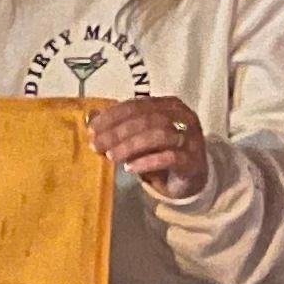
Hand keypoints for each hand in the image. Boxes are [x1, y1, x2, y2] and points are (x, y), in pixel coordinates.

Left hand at [85, 94, 211, 201]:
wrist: (192, 179)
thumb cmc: (162, 152)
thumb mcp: (141, 137)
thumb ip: (121, 126)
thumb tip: (91, 118)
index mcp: (170, 105)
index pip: (137, 105)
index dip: (112, 116)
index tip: (92, 128)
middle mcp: (183, 117)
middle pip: (147, 119)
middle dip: (117, 132)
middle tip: (97, 144)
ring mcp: (191, 138)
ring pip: (158, 136)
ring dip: (130, 146)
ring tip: (111, 156)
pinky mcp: (193, 160)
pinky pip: (169, 158)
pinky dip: (146, 162)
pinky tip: (130, 168)